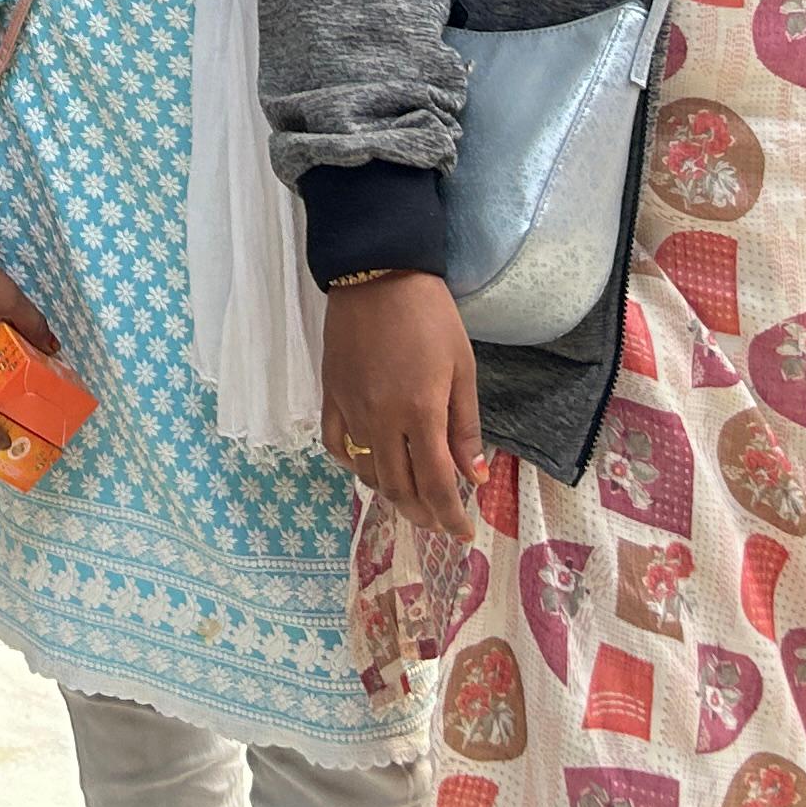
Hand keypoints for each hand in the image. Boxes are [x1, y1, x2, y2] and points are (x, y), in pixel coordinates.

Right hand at [319, 272, 484, 542]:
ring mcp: (350, 408)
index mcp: (419, 412)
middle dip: (422, 513)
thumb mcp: (462, 368)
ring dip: (391, 493)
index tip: (463, 533)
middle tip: (439, 520)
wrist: (376, 272)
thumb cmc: (430, 316)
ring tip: (411, 495)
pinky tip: (370, 465)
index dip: (450, 516)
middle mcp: (381, 419)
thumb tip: (475, 475)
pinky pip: (336, 444)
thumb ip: (465, 426)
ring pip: (367, 472)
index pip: (436, 483)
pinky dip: (353, 464)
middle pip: (398, 487)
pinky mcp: (330, 394)